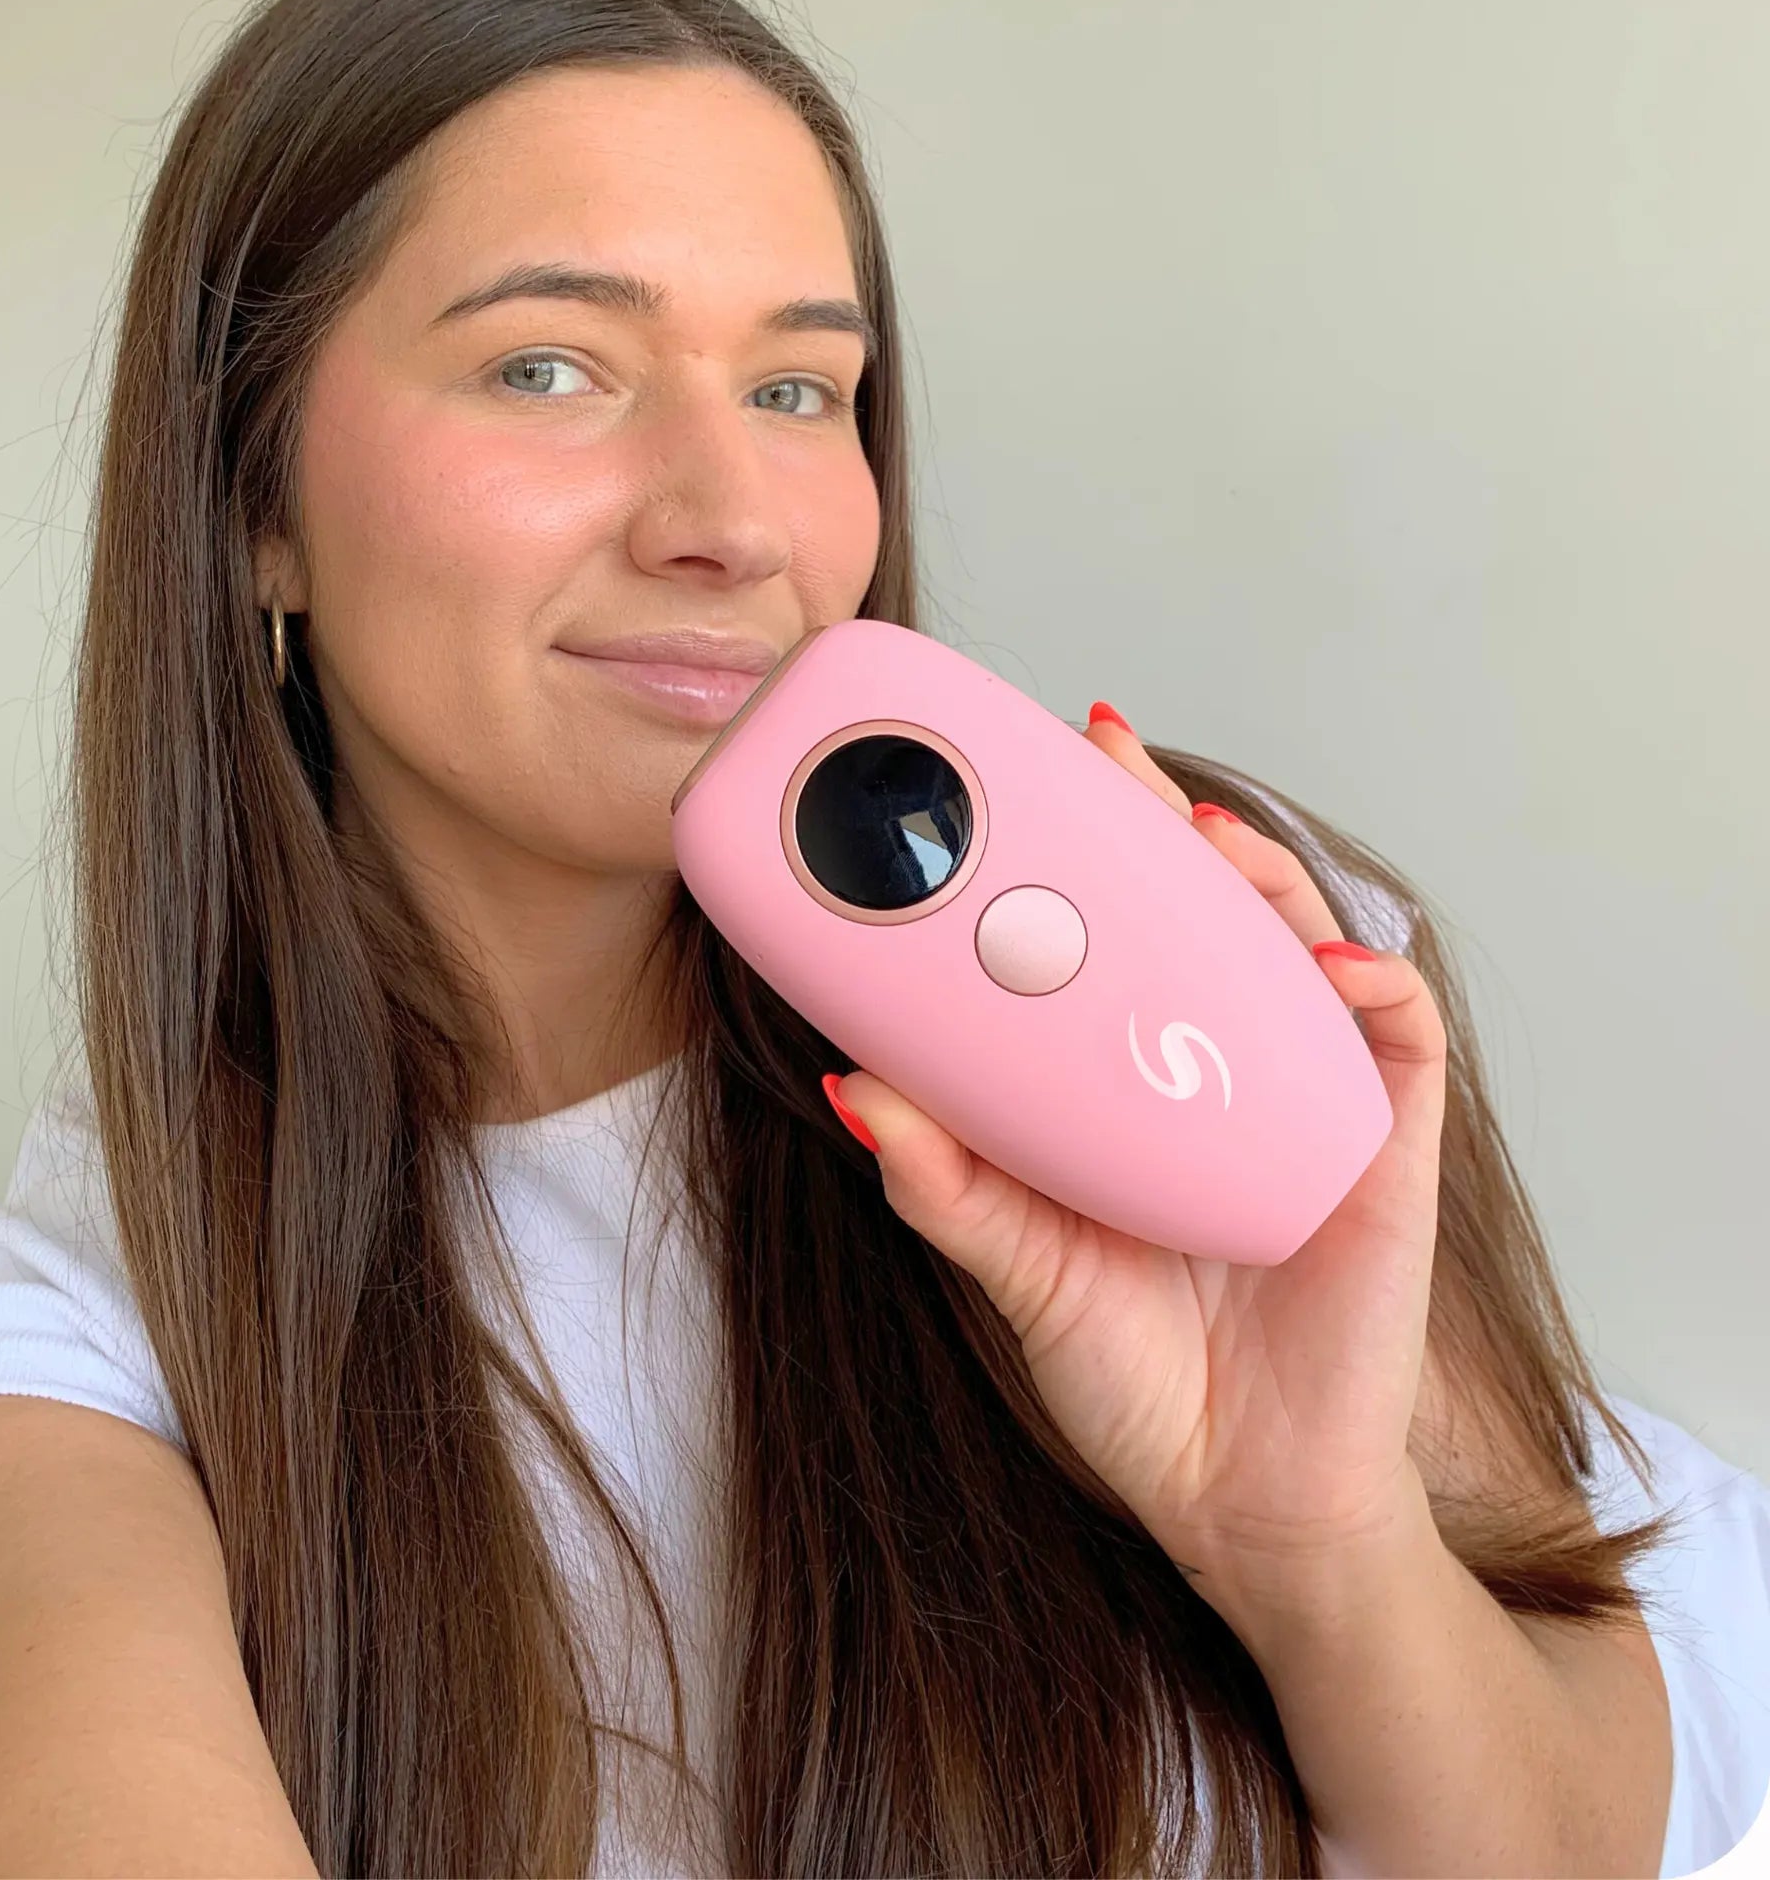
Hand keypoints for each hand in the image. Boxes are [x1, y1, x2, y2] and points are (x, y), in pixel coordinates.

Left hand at [824, 703, 1448, 1625]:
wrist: (1242, 1499)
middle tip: (1096, 749)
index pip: (1101, 945)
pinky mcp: (1382, 1149)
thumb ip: (943, 1182)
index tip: (1000, 787)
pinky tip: (1322, 958)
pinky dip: (1369, 983)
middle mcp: (1220, 1074)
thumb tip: (850, 1088)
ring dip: (1257, 873)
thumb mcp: (1019, 1266)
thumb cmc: (1135, 1378)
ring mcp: (1307, 1101)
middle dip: (1153, 821)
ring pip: (1297, 946)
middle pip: (1197, 916)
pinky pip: (1398, 1038)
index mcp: (1129, 1089)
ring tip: (1197, 830)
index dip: (1063, 860)